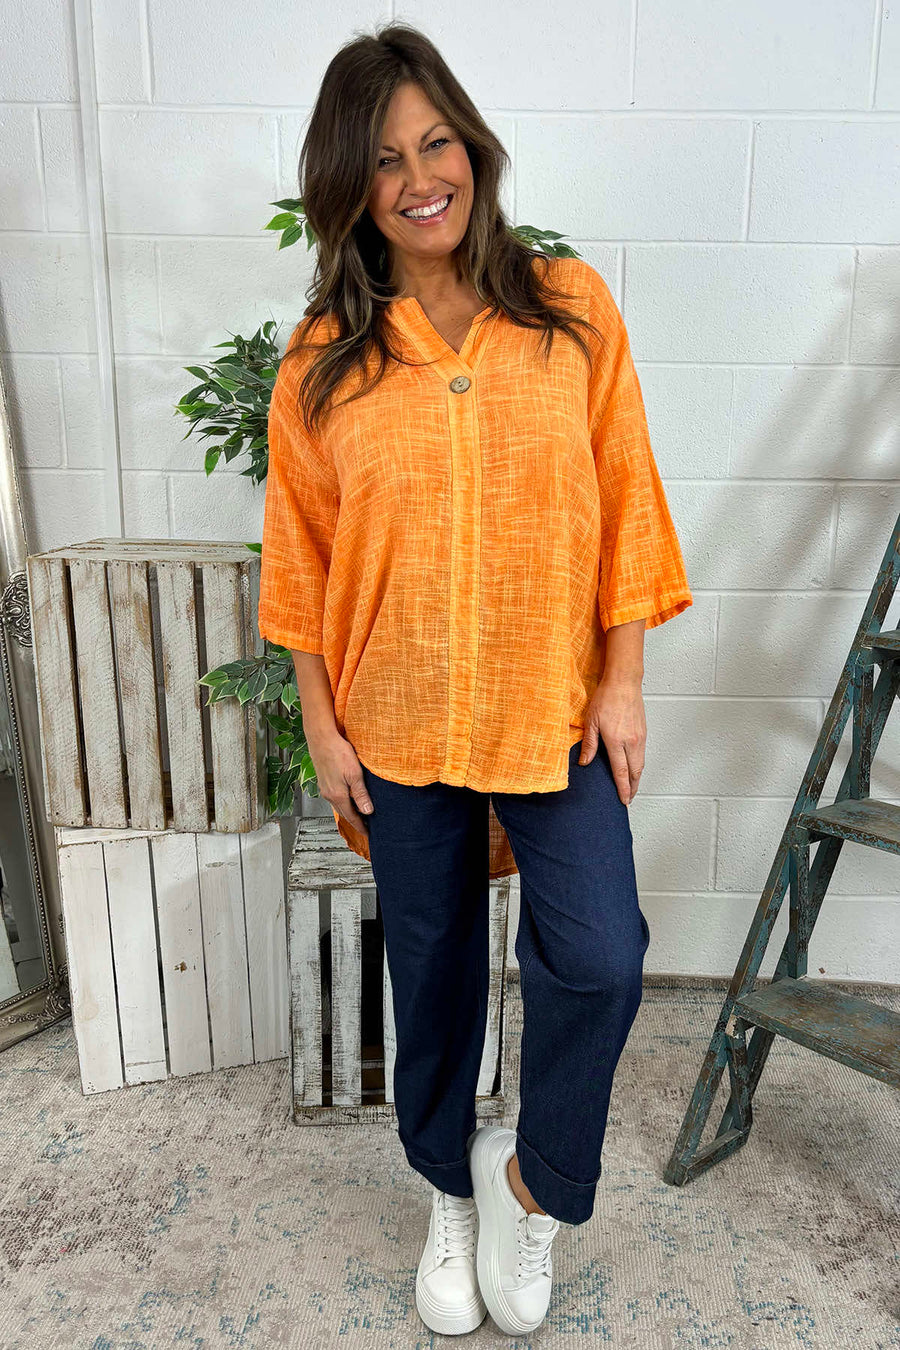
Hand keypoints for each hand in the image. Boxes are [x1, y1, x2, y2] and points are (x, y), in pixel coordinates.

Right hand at [306, 730, 374, 835]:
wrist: (321, 738)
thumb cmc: (338, 752)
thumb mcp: (354, 774)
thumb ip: (361, 794)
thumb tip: (367, 811)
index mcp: (337, 795)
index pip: (352, 817)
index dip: (361, 826)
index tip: (368, 833)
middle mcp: (329, 794)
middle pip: (345, 813)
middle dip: (355, 821)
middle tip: (367, 826)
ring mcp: (325, 788)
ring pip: (339, 804)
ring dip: (349, 811)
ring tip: (360, 813)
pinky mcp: (324, 780)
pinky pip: (335, 797)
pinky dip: (343, 801)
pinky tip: (348, 797)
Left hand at [578, 675, 645, 804]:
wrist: (624, 682)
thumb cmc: (606, 698)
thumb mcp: (591, 721)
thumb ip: (589, 744)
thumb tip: (584, 762)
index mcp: (617, 741)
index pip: (621, 771)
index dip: (622, 788)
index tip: (623, 800)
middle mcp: (631, 741)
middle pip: (635, 772)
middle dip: (632, 788)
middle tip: (628, 798)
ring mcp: (640, 737)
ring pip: (641, 764)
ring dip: (636, 778)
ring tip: (631, 787)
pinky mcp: (643, 732)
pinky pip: (643, 754)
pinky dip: (639, 765)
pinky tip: (633, 768)